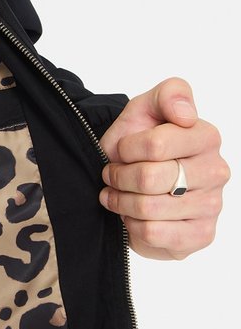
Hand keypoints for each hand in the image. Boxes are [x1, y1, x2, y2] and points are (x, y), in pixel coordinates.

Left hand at [98, 77, 228, 260]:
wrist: (132, 182)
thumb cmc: (139, 144)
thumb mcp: (145, 109)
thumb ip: (168, 94)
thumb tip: (186, 114)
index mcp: (207, 136)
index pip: (155, 145)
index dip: (126, 149)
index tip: (122, 150)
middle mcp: (217, 171)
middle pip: (149, 178)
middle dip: (119, 177)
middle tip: (112, 175)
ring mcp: (212, 205)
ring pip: (148, 207)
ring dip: (121, 201)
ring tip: (118, 194)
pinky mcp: (201, 234)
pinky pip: (154, 233)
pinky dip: (132, 224)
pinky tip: (133, 215)